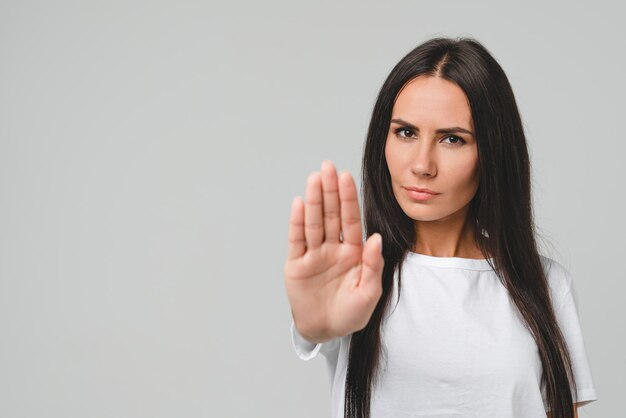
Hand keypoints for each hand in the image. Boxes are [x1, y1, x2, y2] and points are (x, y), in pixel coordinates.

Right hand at [284, 160, 384, 342]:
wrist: (326, 331)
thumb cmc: (350, 313)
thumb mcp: (369, 293)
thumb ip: (373, 265)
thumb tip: (375, 239)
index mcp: (353, 252)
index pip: (350, 220)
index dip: (348, 198)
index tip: (346, 177)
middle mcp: (333, 248)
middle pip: (330, 215)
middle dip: (330, 191)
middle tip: (328, 167)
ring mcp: (314, 254)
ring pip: (313, 222)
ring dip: (314, 200)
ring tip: (314, 179)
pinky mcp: (296, 264)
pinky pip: (297, 240)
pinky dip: (297, 222)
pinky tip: (300, 204)